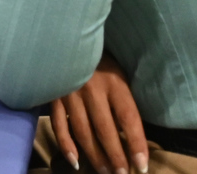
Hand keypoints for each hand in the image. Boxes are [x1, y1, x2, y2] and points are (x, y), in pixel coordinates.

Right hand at [51, 56, 147, 173]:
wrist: (67, 36)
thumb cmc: (100, 59)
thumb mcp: (119, 73)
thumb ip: (123, 99)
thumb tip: (133, 133)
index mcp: (114, 82)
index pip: (128, 118)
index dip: (136, 143)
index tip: (142, 165)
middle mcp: (92, 89)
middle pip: (105, 129)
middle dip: (115, 156)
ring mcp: (70, 93)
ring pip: (83, 131)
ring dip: (95, 155)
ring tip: (105, 171)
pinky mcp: (54, 96)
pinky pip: (59, 125)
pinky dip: (66, 145)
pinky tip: (75, 161)